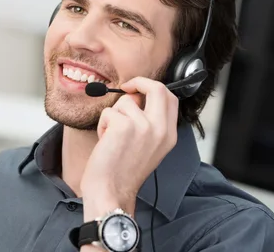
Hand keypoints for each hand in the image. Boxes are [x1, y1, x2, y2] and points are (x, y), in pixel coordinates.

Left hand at [80, 77, 178, 219]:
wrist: (111, 191)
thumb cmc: (123, 171)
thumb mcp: (149, 146)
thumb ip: (150, 122)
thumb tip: (136, 97)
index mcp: (169, 135)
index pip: (170, 98)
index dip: (153, 87)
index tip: (138, 89)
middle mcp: (161, 129)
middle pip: (157, 88)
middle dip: (138, 82)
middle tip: (125, 88)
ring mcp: (143, 126)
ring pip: (125, 102)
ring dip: (113, 116)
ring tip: (112, 137)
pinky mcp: (123, 126)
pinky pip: (109, 112)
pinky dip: (103, 124)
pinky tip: (105, 142)